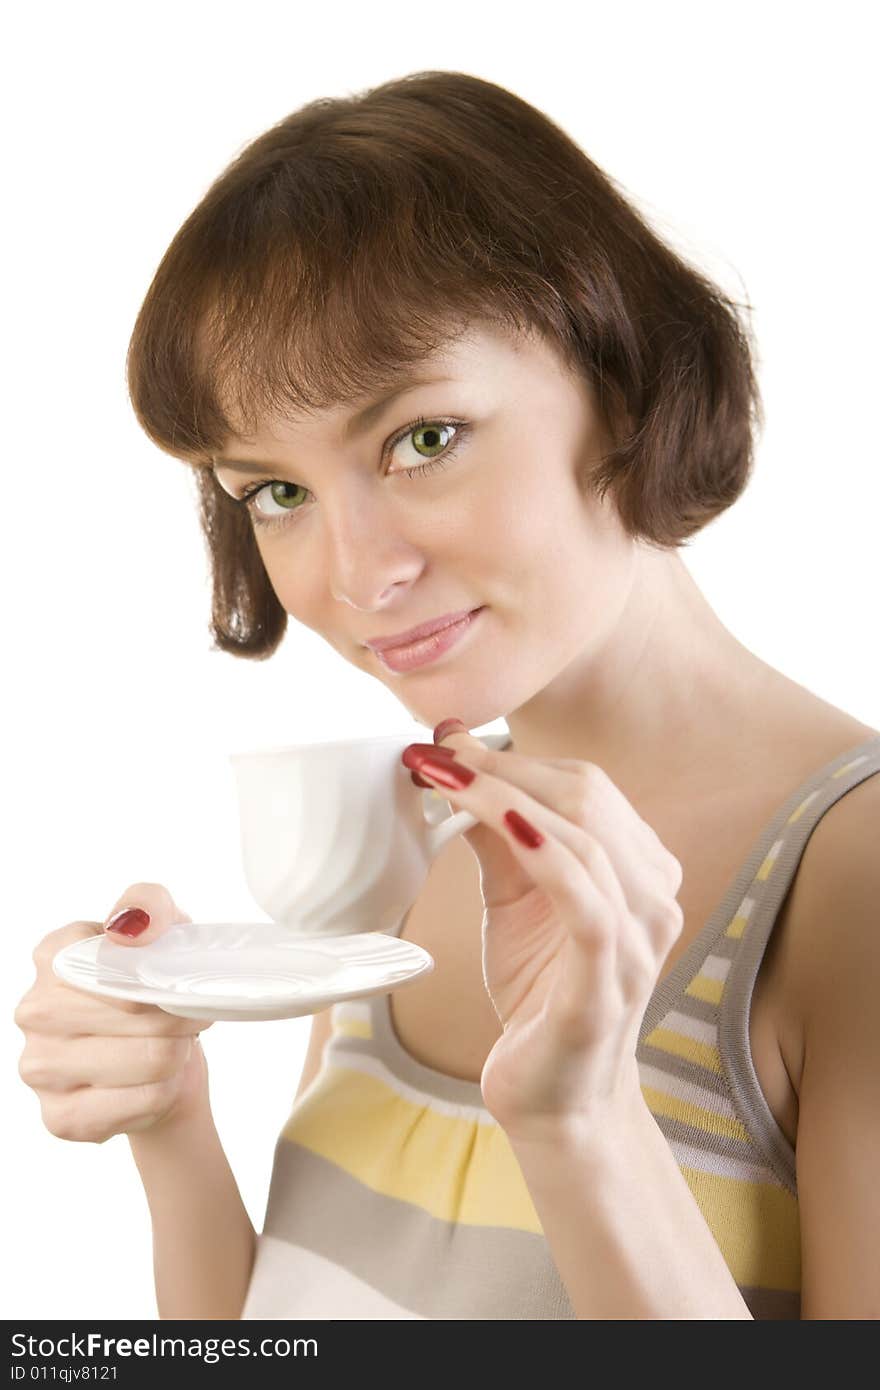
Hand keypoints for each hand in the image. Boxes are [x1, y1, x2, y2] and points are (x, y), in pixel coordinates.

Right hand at [14, 884, 212, 1143]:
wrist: (158, 1063)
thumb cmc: (152, 990)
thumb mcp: (162, 931)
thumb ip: (148, 905)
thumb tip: (130, 927)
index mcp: (53, 956)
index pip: (117, 962)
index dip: (161, 976)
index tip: (174, 984)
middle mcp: (35, 1011)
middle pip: (139, 1014)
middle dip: (179, 1017)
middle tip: (188, 1019)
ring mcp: (39, 1067)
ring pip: (149, 1060)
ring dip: (177, 1055)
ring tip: (173, 1047)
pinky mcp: (59, 1118)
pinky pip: (140, 1104)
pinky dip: (164, 1093)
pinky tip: (155, 1083)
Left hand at [401, 722, 683, 1141]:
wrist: (556, 1097)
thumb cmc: (539, 994)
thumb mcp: (514, 901)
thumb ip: (497, 837)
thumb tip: (455, 764)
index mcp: (639, 869)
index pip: (584, 787)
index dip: (512, 758)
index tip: (445, 743)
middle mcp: (653, 896)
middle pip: (587, 799)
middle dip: (504, 768)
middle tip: (435, 754)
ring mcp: (639, 941)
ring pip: (586, 839)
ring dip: (507, 799)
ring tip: (445, 780)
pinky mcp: (609, 983)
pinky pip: (586, 903)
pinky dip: (545, 855)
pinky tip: (506, 826)